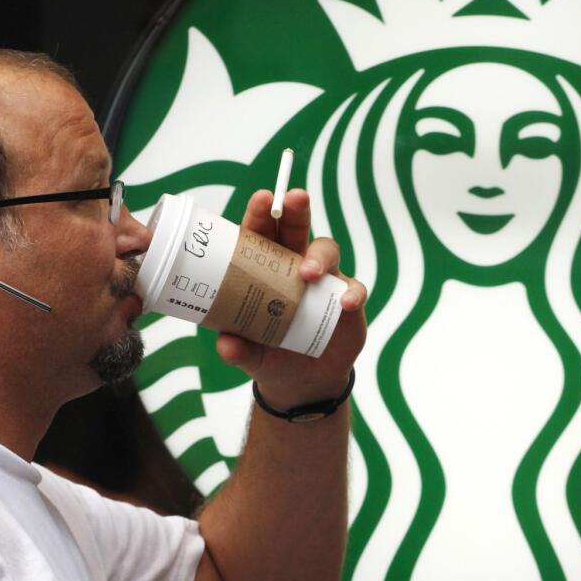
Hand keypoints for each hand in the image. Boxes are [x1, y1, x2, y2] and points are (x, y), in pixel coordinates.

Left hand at [214, 188, 367, 408]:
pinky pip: (354, 288)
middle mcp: (294, 266)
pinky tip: (345, 305)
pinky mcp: (346, 299)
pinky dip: (352, 294)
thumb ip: (238, 350)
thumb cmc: (270, 355)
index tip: (262, 198)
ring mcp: (323, 280)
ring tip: (308, 274)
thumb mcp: (250, 356)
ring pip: (327, 251)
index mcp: (264, 269)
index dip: (261, 214)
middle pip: (296, 228)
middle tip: (295, 197)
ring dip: (319, 256)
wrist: (304, 383)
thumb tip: (226, 345)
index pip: (261, 234)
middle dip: (296, 210)